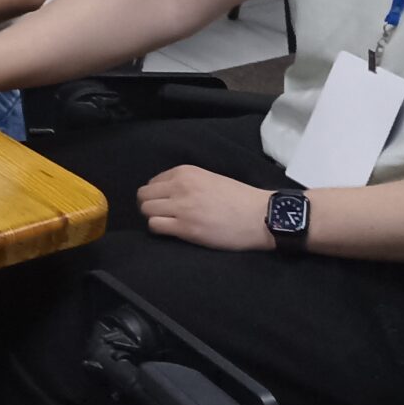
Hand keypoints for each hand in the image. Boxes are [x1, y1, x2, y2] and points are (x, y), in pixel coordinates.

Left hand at [138, 167, 277, 250]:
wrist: (259, 216)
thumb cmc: (239, 199)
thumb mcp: (209, 179)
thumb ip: (186, 182)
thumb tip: (165, 193)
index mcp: (185, 172)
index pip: (153, 182)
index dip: (157, 195)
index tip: (167, 203)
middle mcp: (180, 186)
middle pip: (144, 196)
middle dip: (150, 205)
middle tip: (164, 215)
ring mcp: (182, 207)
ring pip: (146, 210)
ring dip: (153, 217)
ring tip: (169, 224)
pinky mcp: (186, 228)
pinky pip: (155, 226)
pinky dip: (159, 229)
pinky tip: (173, 231)